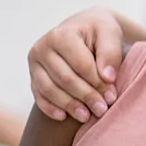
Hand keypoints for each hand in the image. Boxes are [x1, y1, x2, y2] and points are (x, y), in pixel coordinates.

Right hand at [29, 8, 124, 122]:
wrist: (82, 28)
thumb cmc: (98, 32)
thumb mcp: (110, 33)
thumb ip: (111, 53)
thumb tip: (107, 78)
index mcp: (62, 35)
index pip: (81, 65)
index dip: (97, 83)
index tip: (112, 97)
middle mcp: (42, 47)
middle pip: (65, 79)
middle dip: (85, 97)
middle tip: (102, 110)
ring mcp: (34, 63)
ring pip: (49, 89)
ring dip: (69, 105)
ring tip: (87, 116)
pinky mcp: (32, 76)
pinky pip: (39, 95)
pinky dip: (50, 108)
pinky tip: (64, 117)